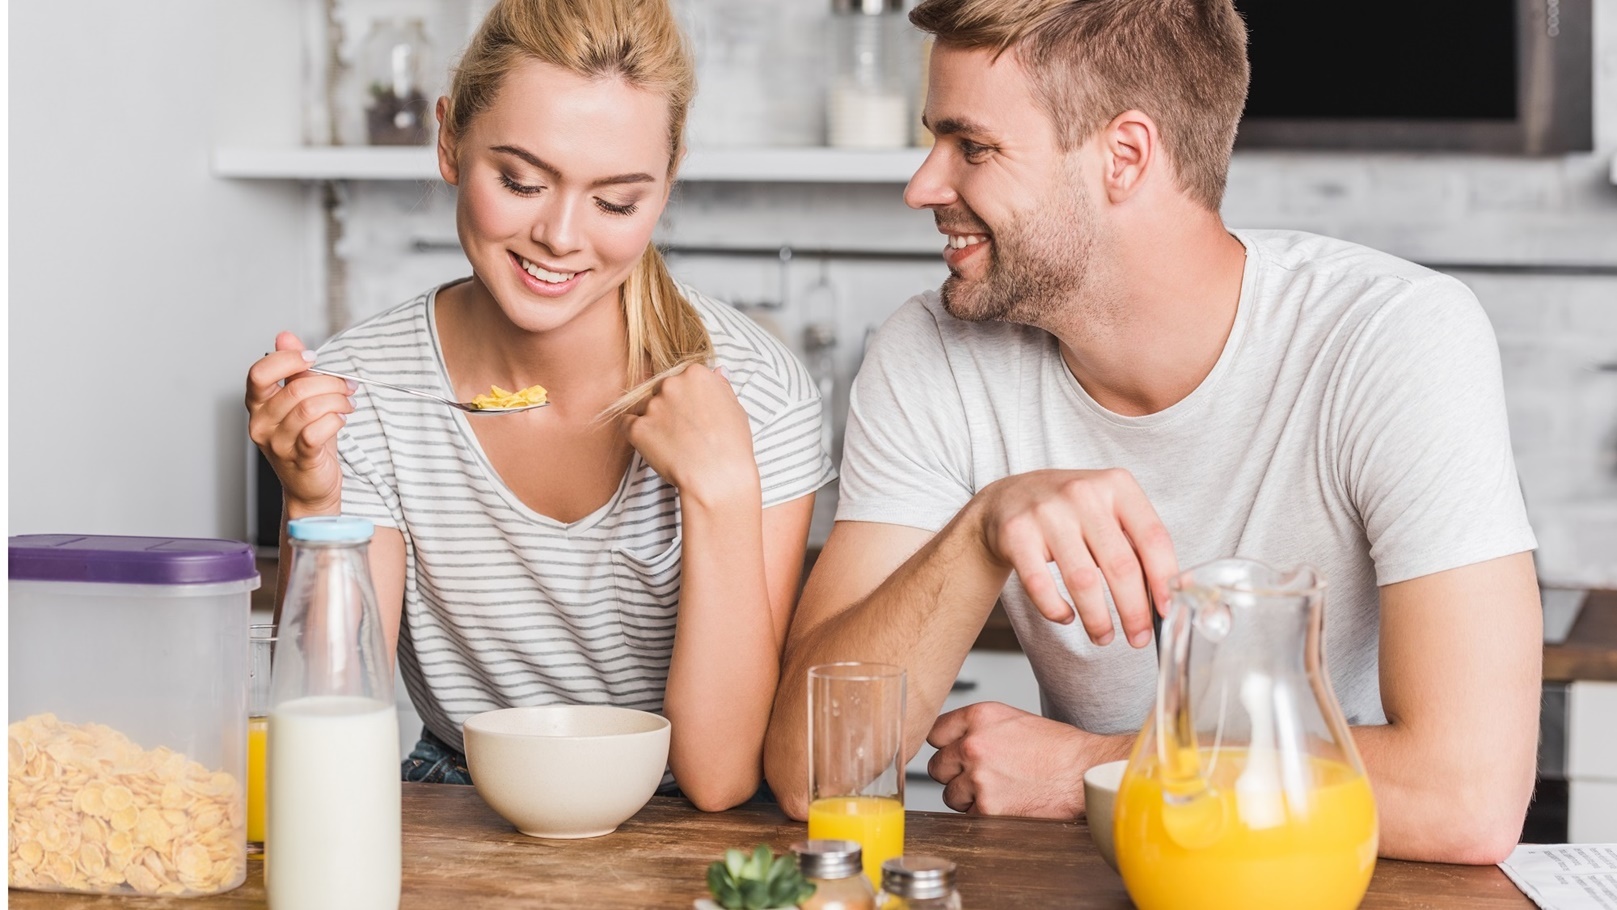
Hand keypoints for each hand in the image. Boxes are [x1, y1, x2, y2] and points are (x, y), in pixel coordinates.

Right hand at [245, 332, 354, 514]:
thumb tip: (285, 336)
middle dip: (329, 382)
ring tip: (348, 403)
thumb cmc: (305, 440)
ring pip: (309, 408)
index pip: (259, 373)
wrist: (310, 486)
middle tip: (346, 386)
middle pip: (295, 389)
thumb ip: (292, 369)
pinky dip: (335, 420)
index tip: (312, 358)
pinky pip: (317, 431)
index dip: (288, 360)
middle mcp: (261, 423)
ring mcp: (278, 443)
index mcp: (258, 404)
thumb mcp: (298, 400)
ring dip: (337, 400)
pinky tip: (342, 419)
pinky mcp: (299, 458)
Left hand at [623, 363, 757, 505]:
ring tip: (672, 443)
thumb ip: (721, 387)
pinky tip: (654, 446)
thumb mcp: (736, 408)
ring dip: (654, 421)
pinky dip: (638, 434)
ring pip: (645, 407)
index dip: (687, 398)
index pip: (682, 377)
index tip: (694, 414)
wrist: (717, 477)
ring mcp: (652, 405)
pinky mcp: (637, 428)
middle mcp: (671, 384)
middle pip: (661, 390)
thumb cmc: (732, 446)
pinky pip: (628, 424)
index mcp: (696, 374)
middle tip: (684, 432)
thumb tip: (718, 371)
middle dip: (669, 407)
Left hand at [927, 702, 1106, 817]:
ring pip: (950, 795)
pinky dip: (983, 815)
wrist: (1083, 771)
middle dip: (954, 774)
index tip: (952, 754)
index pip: (934, 733)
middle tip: (979, 777)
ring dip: (967, 797)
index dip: (945, 747)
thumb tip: (952, 743)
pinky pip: (969, 815)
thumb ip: (978, 728)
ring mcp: (978, 777)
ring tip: (998, 790)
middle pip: (937, 766)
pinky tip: (1006, 803)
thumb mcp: (1012, 719)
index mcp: (979, 717)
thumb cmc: (1057, 748)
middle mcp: (973, 744)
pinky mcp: (987, 807)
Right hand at [972, 468, 1175, 647]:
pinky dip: (1057, 610)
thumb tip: (1165, 597)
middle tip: (1138, 638)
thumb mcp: (1107, 510)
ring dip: (1098, 619)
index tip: (1167, 611)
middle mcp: (1083, 494)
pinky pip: (1042, 586)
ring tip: (1103, 637)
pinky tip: (1066, 616)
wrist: (1007, 499)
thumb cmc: (1069, 511)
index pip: (1153, 538)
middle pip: (1121, 565)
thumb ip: (1136, 543)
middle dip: (1134, 612)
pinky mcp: (1017, 534)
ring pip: (1083, 581)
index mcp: (1116, 486)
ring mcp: (1047, 512)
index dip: (1164, 580)